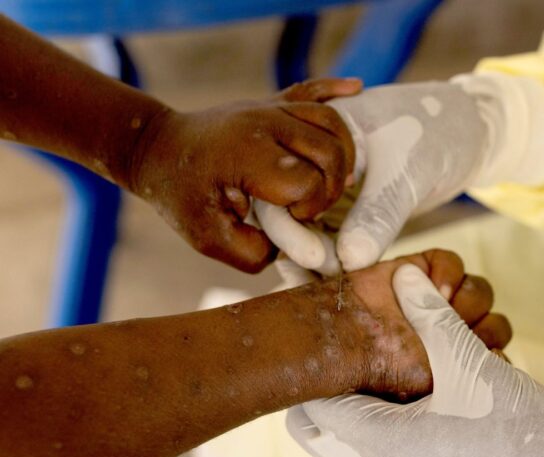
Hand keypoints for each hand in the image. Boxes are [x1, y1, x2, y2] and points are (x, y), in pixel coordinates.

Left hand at [126, 78, 361, 272]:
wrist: (157, 148)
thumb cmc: (181, 195)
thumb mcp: (208, 238)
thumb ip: (253, 252)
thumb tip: (293, 245)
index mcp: (247, 154)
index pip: (307, 181)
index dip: (308, 209)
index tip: (289, 219)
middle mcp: (264, 123)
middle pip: (330, 151)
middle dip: (331, 187)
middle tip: (311, 207)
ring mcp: (270, 108)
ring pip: (331, 122)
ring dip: (344, 154)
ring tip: (336, 181)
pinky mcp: (272, 102)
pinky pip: (311, 90)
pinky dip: (336, 89)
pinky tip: (357, 88)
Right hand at [256, 80, 490, 273]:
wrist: (464, 132)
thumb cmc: (434, 133)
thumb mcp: (406, 172)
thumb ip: (378, 214)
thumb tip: (349, 260)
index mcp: (309, 134)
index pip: (279, 184)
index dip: (289, 226)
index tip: (316, 258)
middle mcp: (307, 161)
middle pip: (283, 212)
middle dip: (299, 249)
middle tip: (328, 277)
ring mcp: (324, 187)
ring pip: (305, 232)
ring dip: (315, 261)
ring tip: (333, 288)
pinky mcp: (343, 210)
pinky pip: (328, 239)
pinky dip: (333, 261)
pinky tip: (342, 284)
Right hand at [285, 248, 510, 399]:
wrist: (344, 337)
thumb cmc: (386, 368)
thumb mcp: (435, 378)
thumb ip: (473, 365)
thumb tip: (502, 358)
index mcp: (455, 366)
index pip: (497, 356)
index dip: (493, 353)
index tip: (480, 357)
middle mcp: (451, 334)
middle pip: (496, 324)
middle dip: (481, 329)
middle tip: (456, 335)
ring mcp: (438, 301)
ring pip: (480, 292)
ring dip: (467, 301)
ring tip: (443, 308)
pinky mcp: (422, 270)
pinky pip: (453, 263)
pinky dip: (448, 272)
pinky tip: (433, 287)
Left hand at [287, 265, 543, 456]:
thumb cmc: (520, 437)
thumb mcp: (473, 367)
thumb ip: (433, 318)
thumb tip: (406, 278)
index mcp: (379, 443)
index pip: (310, 405)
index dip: (320, 364)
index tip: (335, 337)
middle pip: (320, 428)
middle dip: (335, 387)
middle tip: (362, 356)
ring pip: (352, 444)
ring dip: (369, 404)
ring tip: (401, 374)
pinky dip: (392, 426)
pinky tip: (428, 403)